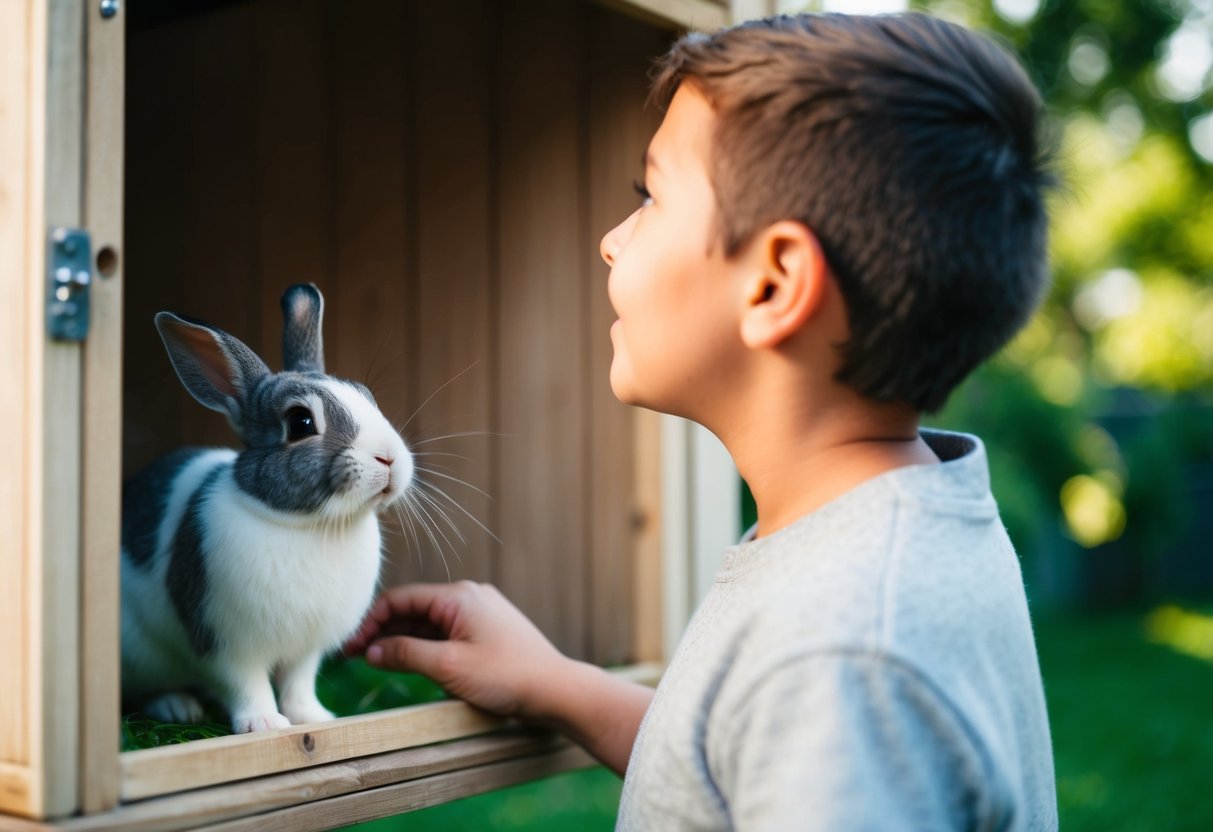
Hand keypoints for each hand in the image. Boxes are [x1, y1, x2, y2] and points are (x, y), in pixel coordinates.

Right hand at [344, 581, 567, 719]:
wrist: (557, 690)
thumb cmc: (507, 677)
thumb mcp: (448, 667)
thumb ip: (406, 654)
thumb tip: (370, 650)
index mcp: (459, 597)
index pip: (401, 600)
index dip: (370, 622)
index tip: (349, 647)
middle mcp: (469, 598)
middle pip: (414, 609)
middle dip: (382, 632)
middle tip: (353, 657)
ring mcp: (480, 614)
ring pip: (429, 623)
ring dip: (403, 641)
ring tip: (375, 662)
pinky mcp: (488, 632)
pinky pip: (447, 634)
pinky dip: (425, 647)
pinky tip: (410, 664)